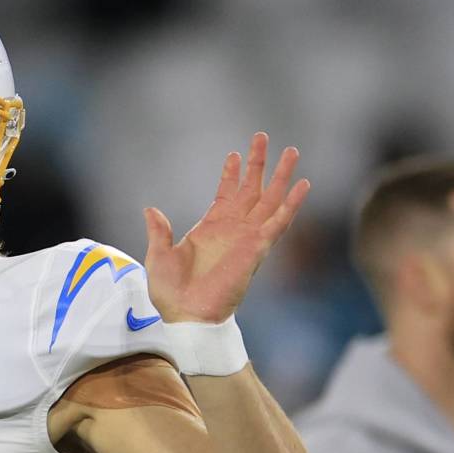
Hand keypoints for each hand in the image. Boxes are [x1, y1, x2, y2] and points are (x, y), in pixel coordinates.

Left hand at [143, 132, 310, 322]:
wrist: (186, 316)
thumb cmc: (171, 293)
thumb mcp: (159, 256)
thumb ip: (159, 232)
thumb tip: (150, 209)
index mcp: (209, 229)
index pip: (225, 194)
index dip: (230, 175)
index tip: (234, 154)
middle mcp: (231, 229)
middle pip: (251, 189)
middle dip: (258, 163)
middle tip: (263, 136)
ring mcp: (246, 237)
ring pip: (269, 198)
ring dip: (281, 175)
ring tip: (292, 150)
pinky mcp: (257, 248)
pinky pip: (279, 221)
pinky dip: (292, 203)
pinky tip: (303, 184)